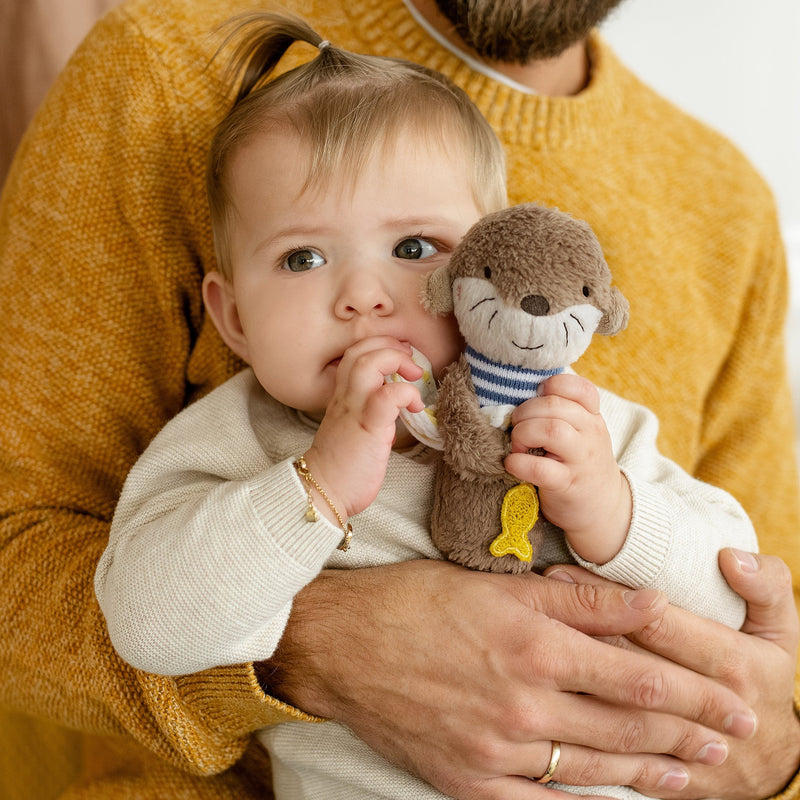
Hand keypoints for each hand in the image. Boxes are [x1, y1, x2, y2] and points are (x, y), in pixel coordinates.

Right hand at [261, 560, 757, 799]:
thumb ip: (579, 599)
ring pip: (593, 769)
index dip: (696, 692)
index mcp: (534, 646)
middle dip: (690, 735)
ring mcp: (496, 751)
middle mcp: (523, 705)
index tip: (735, 699)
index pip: (638, 676)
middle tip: (736, 740)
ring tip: (695, 777)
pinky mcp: (468, 781)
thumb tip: (649, 600)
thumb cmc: (416, 601)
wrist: (341, 645)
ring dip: (651, 773)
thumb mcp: (497, 586)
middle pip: (627, 726)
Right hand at [305, 336, 422, 518]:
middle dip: (389, 345)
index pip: (353, 353)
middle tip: (410, 360)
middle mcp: (345, 397)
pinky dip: (407, 393)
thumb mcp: (353, 426)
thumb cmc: (341, 464)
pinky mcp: (368, 427)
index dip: (379, 345)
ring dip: (396, 360)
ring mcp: (355, 410)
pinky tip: (416, 406)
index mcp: (342, 396)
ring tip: (414, 374)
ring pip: (368, 363)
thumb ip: (367, 409)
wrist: (323, 491)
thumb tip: (393, 402)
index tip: (400, 356)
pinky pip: (387, 396)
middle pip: (360, 349)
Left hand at [505, 373, 630, 562]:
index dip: (552, 385)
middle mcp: (590, 433)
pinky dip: (518, 463)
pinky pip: (540, 468)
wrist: (604, 509)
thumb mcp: (581, 433)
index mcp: (592, 416)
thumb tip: (518, 395)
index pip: (579, 387)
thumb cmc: (580, 464)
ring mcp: (580, 459)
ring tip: (517, 446)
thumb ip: (561, 412)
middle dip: (524, 413)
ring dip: (523, 434)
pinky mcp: (566, 484)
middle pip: (553, 405)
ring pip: (550, 430)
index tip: (536, 398)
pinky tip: (512, 464)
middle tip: (516, 427)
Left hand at [547, 550, 799, 798]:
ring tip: (528, 638)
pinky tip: (545, 699)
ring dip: (569, 672)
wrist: (774, 756)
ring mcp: (683, 745)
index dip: (606, 596)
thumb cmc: (766, 677)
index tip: (561, 570)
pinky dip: (577, 727)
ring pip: (614, 707)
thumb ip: (768, 588)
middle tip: (531, 598)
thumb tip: (731, 558)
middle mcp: (705, 704)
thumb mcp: (779, 631)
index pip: (657, 623)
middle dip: (576, 626)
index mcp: (732, 663)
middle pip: (626, 662)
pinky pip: (614, 753)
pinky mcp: (665, 776)